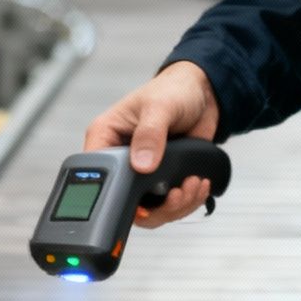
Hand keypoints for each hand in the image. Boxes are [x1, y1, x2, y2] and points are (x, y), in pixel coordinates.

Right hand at [83, 61, 222, 228]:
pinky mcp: (163, 179)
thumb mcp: (159, 107)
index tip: (143, 204)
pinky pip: (171, 204)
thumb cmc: (174, 90)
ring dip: (177, 205)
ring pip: (151, 209)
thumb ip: (150, 135)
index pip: (97, 175)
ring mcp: (143, 172)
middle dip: (157, 207)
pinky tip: (198, 184)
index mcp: (106, 137)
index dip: (115, 196)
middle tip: (177, 194)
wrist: (203, 94)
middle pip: (125, 202)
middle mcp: (121, 159)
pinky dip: (188, 201)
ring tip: (193, 184)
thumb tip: (141, 164)